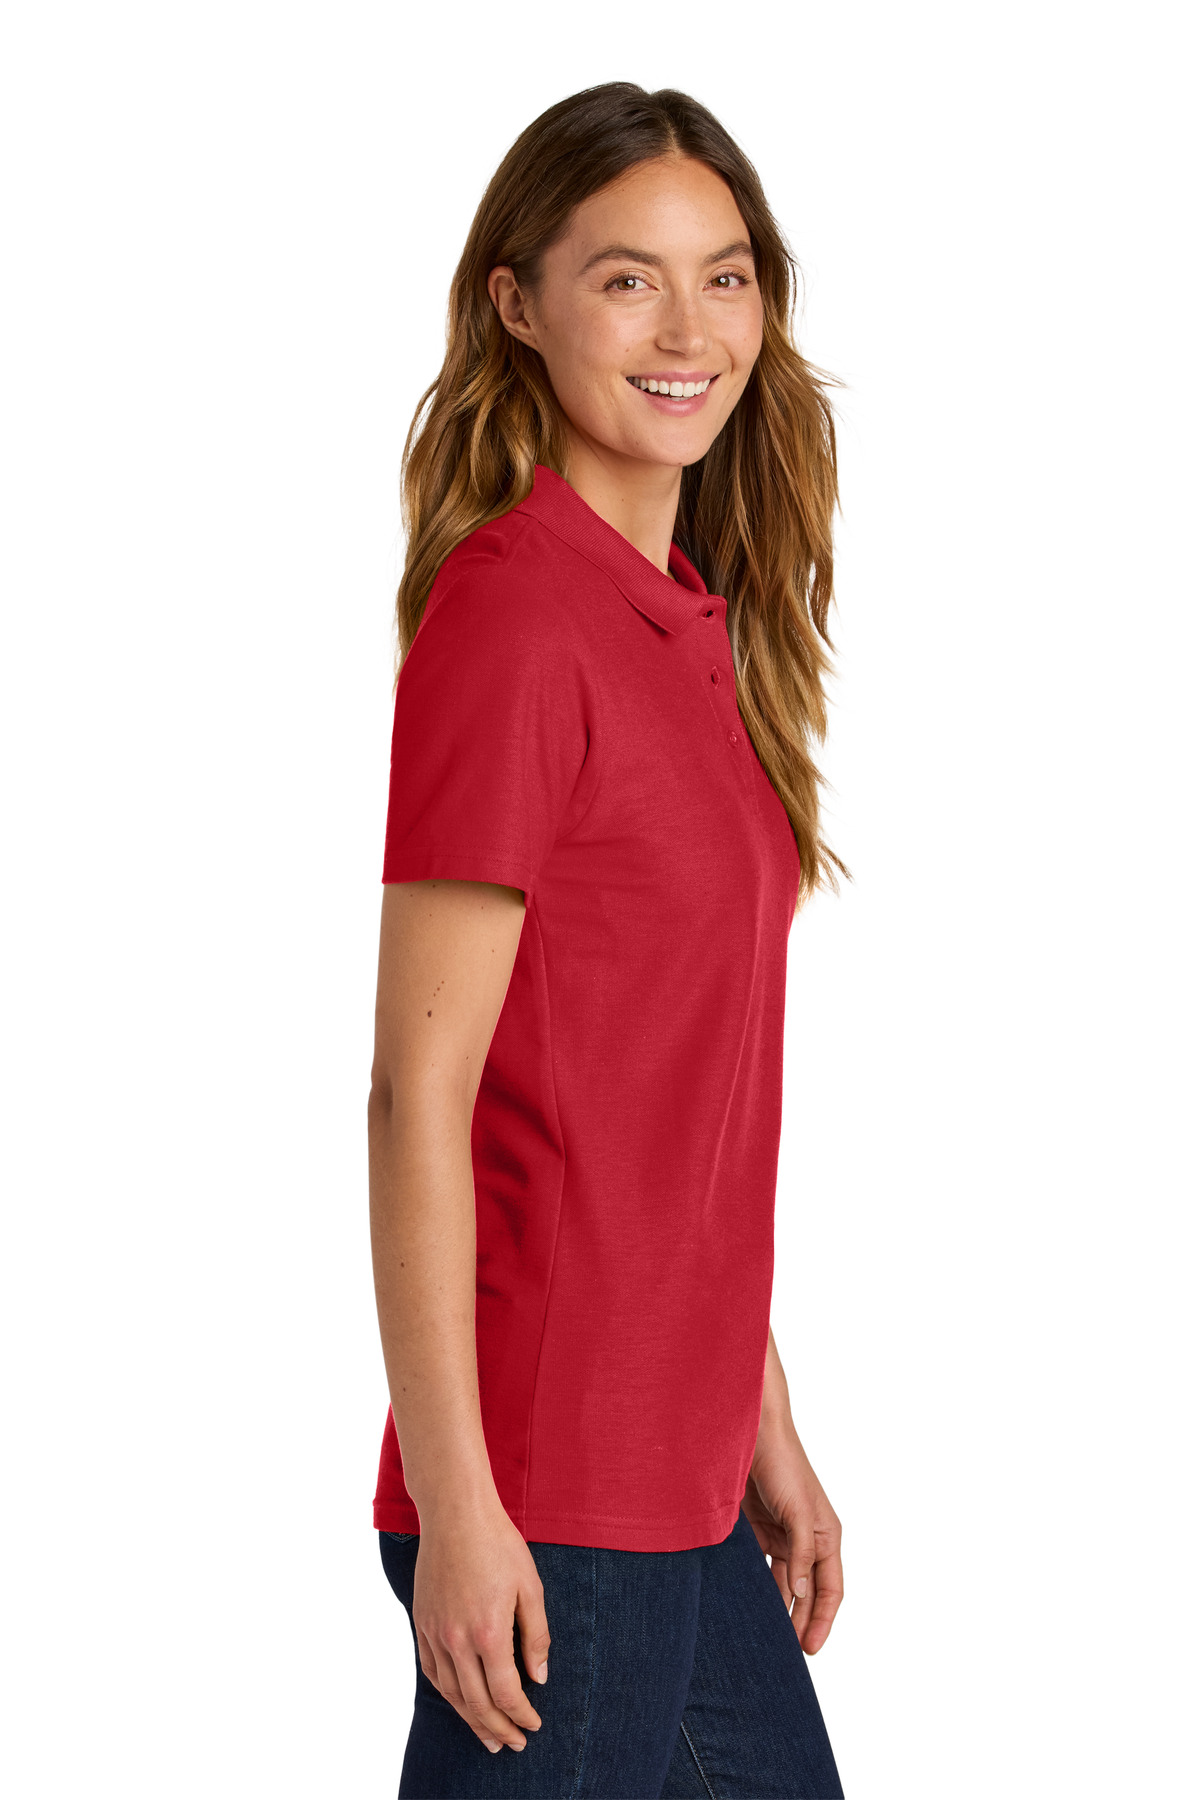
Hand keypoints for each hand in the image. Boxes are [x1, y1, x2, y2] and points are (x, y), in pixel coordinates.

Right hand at [410, 1501, 550, 1752]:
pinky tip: (459, 1701)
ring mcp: (435, 1632)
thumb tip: (540, 1677)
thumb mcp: (530, 1586)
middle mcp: (457, 1639)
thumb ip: (536, 1635)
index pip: (506, 1692)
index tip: (534, 1725)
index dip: (521, 1715)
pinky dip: (447, 1692)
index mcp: (489, 1631)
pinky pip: (432, 1670)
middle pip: (477, 1702)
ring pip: (451, 1692)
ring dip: (471, 1719)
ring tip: (487, 1737)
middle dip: (498, 1728)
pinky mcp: (422, 1621)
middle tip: (514, 1744)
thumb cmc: (498, 1544)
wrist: (455, 1513)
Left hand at [742, 1418, 843, 1653]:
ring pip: (783, 1584)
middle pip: (807, 1593)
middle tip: (786, 1655)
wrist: (752, 1434)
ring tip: (767, 1638)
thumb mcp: (799, 1512)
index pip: (831, 1590)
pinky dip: (757, 1586)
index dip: (823, 1620)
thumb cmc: (784, 1465)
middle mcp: (807, 1540)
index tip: (811, 1649)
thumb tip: (802, 1595)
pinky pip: (761, 1567)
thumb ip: (801, 1554)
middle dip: (800, 1622)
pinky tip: (747, 1604)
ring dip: (778, 1608)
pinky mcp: (759, 1530)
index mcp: (827, 1536)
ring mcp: (783, 1536)